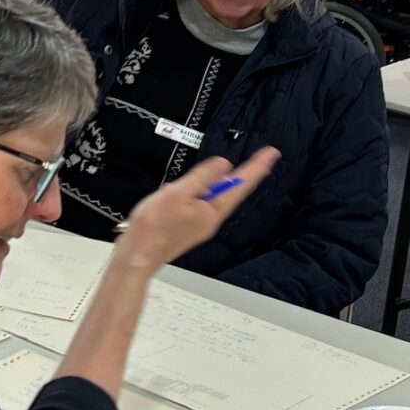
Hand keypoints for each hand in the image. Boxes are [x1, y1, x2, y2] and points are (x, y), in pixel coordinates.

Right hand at [115, 151, 278, 269]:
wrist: (137, 255)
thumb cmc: (155, 226)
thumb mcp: (179, 193)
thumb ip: (202, 177)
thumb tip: (224, 164)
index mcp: (213, 210)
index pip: (241, 184)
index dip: (256, 167)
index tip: (272, 154)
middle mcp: (210, 219)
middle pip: (230, 191)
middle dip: (242, 174)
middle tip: (260, 159)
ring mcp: (199, 224)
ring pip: (213, 197)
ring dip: (218, 182)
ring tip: (226, 171)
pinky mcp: (187, 227)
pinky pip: (198, 204)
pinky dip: (198, 192)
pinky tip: (186, 188)